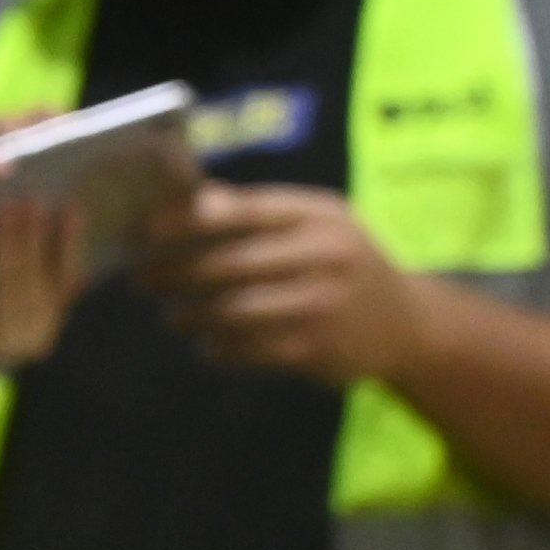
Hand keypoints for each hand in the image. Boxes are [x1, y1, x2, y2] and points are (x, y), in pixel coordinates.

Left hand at [0, 196, 87, 379]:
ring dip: (9, 241)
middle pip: (40, 279)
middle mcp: (32, 342)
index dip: (71, 241)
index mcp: (46, 329)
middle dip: (35, 236)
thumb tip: (69, 214)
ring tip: (6, 208)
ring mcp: (2, 344)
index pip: (66, 279)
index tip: (72, 205)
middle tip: (32, 199)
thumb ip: (31, 258)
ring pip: (11, 282)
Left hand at [137, 183, 432, 385]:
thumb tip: (184, 199)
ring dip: (189, 314)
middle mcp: (325, 256)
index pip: (244, 211)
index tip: (144, 230)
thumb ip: (259, 213)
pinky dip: (217, 348)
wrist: (408, 325)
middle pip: (229, 263)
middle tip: (141, 280)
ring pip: (232, 311)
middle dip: (175, 273)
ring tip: (170, 315)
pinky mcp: (316, 350)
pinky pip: (248, 350)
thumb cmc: (345, 263)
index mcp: (320, 215)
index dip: (188, 219)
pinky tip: (205, 344)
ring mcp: (321, 306)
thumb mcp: (318, 225)